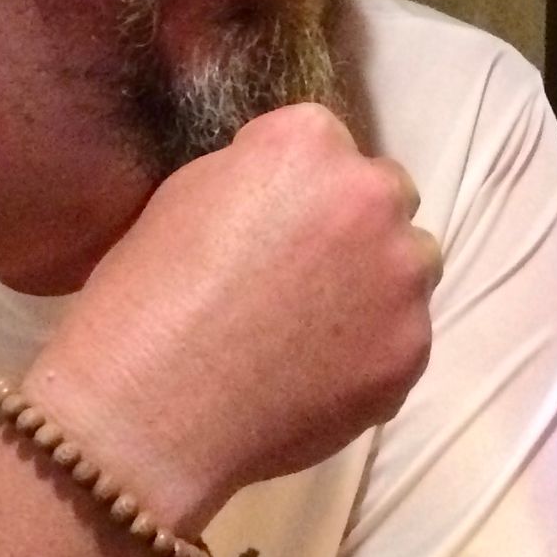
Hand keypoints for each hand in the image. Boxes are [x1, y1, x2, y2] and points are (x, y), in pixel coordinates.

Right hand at [28, 104, 440, 531]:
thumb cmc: (145, 296)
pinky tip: (315, 379)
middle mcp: (370, 197)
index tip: (268, 223)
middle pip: (386, 197)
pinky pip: (403, 339)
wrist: (149, 412)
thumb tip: (290, 194)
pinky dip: (371, 353)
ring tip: (314, 332)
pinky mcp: (411, 351)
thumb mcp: (186, 194)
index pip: (326, 144)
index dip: (297, 186)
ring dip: (377, 285)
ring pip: (412, 267)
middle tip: (302, 276)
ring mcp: (401, 278)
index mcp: (307, 143)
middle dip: (354, 225)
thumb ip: (257, 176)